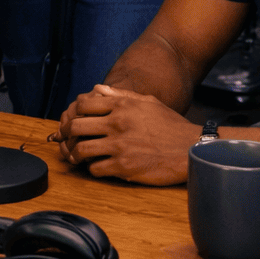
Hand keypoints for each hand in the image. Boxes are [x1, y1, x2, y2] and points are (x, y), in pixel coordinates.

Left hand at [56, 84, 199, 184]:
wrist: (191, 148)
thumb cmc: (171, 125)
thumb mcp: (148, 102)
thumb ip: (121, 94)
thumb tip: (97, 89)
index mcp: (122, 105)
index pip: (83, 104)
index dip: (73, 113)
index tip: (73, 121)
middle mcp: (118, 123)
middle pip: (75, 126)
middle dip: (68, 134)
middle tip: (68, 140)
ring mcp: (120, 146)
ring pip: (82, 149)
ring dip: (77, 154)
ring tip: (80, 156)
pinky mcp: (124, 167)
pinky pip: (95, 169)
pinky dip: (93, 169)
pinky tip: (99, 167)